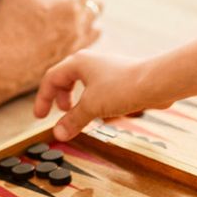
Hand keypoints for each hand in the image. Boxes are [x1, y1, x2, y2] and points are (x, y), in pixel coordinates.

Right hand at [0, 0, 102, 116]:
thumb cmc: (6, 26)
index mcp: (70, 4)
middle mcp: (78, 26)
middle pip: (97, 3)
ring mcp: (73, 47)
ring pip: (95, 26)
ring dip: (87, 15)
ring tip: (70, 10)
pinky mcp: (64, 62)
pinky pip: (85, 45)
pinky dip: (81, 35)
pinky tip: (65, 35)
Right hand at [38, 34, 196, 139]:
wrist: (157, 83)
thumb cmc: (123, 87)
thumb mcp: (91, 106)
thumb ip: (72, 120)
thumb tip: (57, 134)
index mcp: (78, 63)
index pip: (51, 79)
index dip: (43, 98)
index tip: (40, 116)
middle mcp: (91, 62)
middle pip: (66, 78)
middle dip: (60, 97)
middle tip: (61, 112)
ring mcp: (106, 69)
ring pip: (84, 84)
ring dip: (78, 100)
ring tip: (81, 115)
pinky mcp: (120, 78)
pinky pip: (99, 89)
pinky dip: (94, 101)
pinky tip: (103, 114)